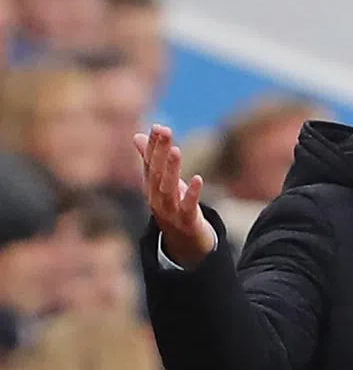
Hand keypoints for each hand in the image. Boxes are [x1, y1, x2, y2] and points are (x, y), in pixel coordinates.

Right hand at [134, 125, 215, 267]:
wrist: (184, 243)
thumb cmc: (173, 207)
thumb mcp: (162, 183)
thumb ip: (150, 159)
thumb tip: (137, 135)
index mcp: (151, 187)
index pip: (150, 163)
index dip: (153, 146)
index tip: (158, 127)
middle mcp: (156, 198)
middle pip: (156, 173)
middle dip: (160, 151)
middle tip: (165, 130)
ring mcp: (170, 211)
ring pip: (167, 188)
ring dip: (171, 169)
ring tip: (176, 150)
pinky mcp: (186, 221)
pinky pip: (187, 207)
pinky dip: (192, 193)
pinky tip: (198, 178)